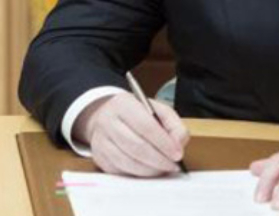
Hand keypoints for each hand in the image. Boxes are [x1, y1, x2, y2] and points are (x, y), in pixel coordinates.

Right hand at [73, 92, 189, 176]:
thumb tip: (178, 143)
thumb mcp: (157, 110)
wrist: (107, 116)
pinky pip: (122, 171)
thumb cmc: (136, 113)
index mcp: (124, 104)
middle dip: (159, 160)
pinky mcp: (100, 158)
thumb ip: (174, 124)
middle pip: (136, 146)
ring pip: (128, 162)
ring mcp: (101, 141)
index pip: (146, 126)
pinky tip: (149, 169)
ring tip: (164, 168)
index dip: (164, 143)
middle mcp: (108, 121)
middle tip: (173, 165)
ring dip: (150, 170)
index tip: (177, 154)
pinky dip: (139, 174)